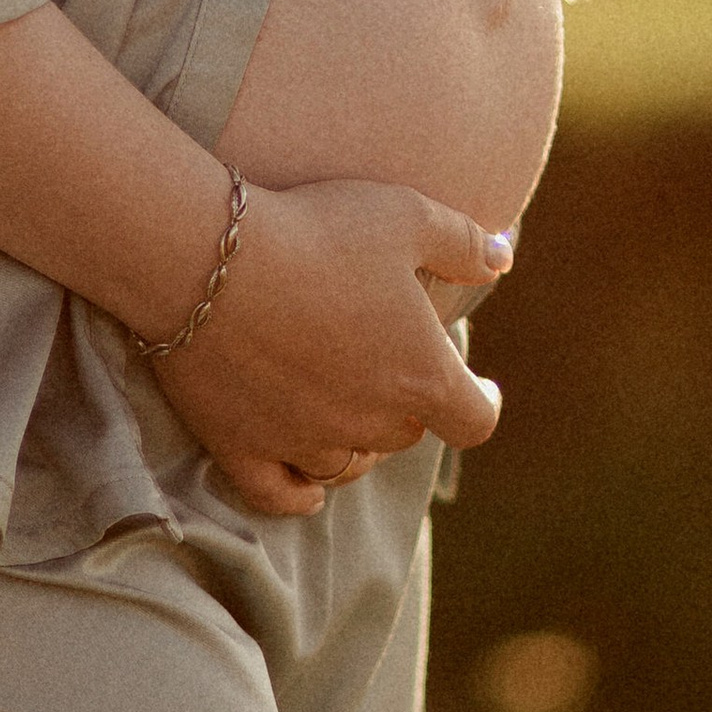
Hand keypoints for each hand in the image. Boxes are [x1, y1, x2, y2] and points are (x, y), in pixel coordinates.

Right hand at [143, 179, 507, 519]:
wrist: (207, 258)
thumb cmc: (314, 230)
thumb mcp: (406, 216)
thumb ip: (464, 243)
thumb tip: (504, 257)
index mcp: (419, 374)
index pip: (474, 419)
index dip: (483, 403)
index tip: (481, 389)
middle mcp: (368, 423)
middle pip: (405, 434)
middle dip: (407, 403)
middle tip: (387, 362)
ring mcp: (303, 442)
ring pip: (346, 466)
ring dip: (356, 443)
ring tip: (347, 410)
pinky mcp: (241, 448)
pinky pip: (278, 495)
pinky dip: (297, 493)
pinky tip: (305, 486)